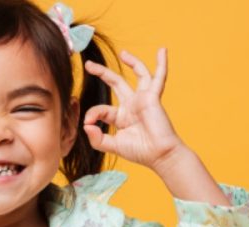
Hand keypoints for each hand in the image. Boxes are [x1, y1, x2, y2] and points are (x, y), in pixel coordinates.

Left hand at [83, 48, 185, 170]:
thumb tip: (86, 125)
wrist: (159, 155)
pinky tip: (162, 50)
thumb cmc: (139, 152)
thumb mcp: (112, 146)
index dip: (92, 114)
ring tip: (122, 53)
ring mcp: (142, 99)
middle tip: (89, 65)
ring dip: (132, 62)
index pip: (101, 109)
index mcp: (120, 117)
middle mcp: (131, 105)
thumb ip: (97, 138)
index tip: (88, 122)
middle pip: (115, 83)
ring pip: (138, 75)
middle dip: (102, 73)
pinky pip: (158, 77)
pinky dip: (161, 64)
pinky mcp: (153, 97)